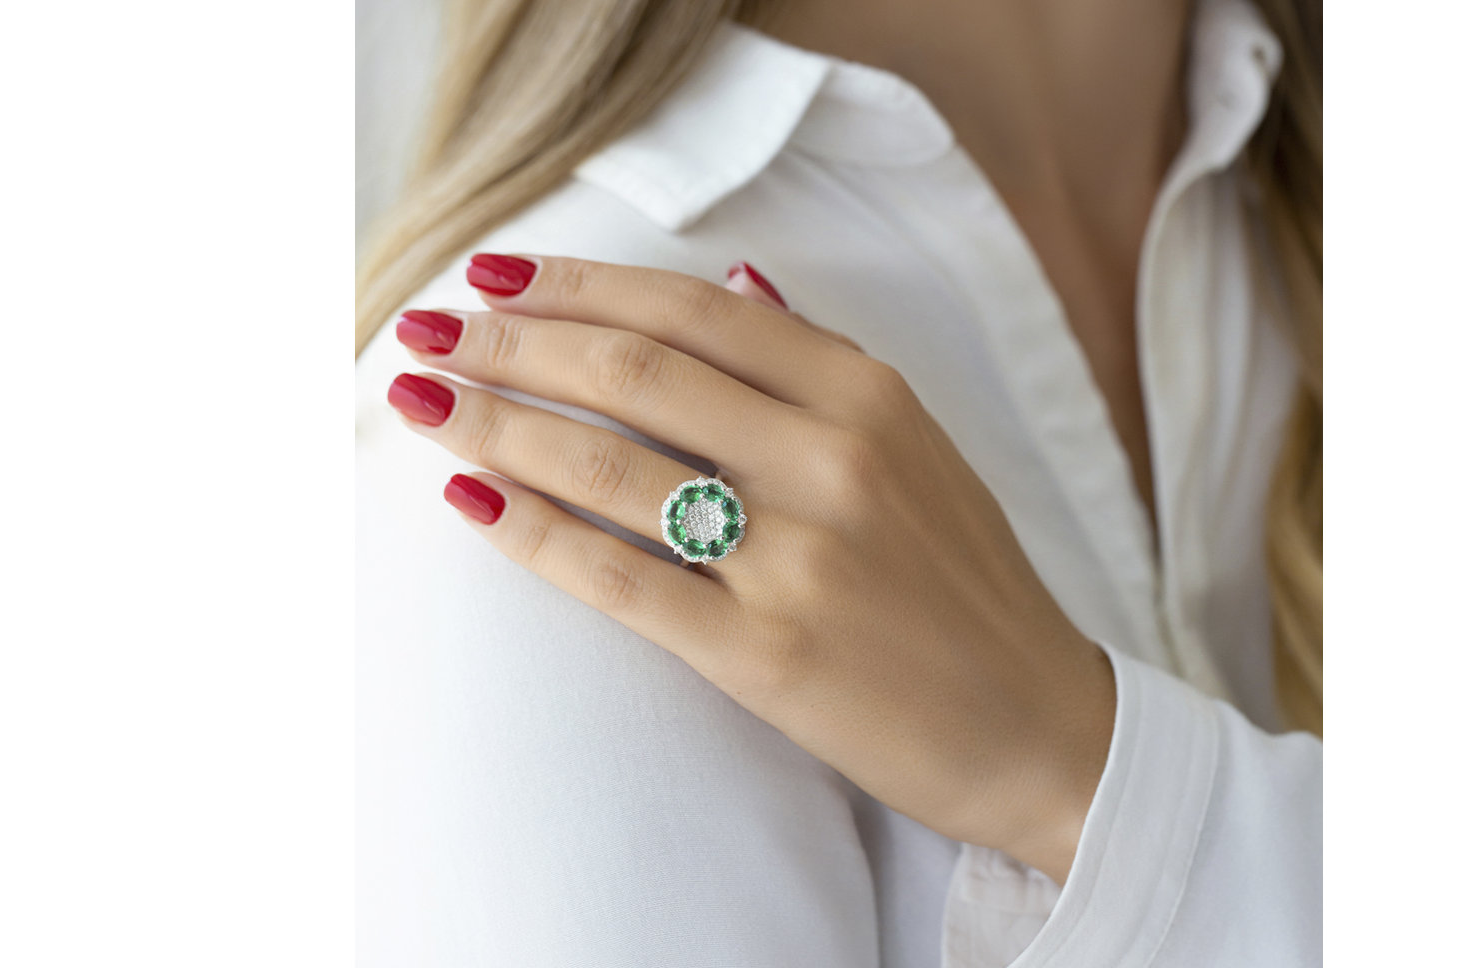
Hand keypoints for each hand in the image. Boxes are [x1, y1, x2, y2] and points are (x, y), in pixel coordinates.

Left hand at [386, 254, 1115, 882]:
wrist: (1038, 728)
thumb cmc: (967, 587)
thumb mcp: (920, 448)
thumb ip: (823, 367)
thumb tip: (734, 283)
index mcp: (869, 396)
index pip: (692, 309)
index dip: (579, 284)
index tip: (497, 274)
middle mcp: (833, 458)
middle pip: (633, 371)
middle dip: (511, 341)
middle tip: (428, 329)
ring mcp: (798, 556)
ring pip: (609, 464)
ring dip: (496, 423)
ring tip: (422, 400)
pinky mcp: (763, 651)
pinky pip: (618, 577)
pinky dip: (531, 534)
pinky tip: (471, 502)